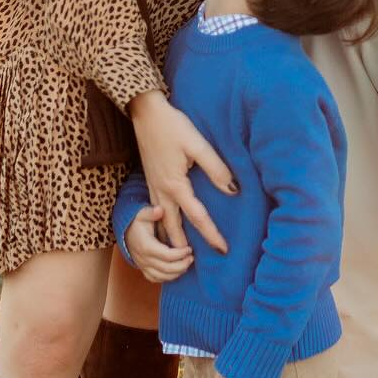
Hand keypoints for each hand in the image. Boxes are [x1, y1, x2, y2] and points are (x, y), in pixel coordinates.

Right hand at [125, 204, 195, 283]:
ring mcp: (143, 265)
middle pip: (166, 268)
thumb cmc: (137, 222)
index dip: (180, 254)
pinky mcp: (143, 269)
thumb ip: (151, 212)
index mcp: (146, 246)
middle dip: (182, 265)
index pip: (166, 255)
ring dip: (177, 273)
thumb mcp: (142, 213)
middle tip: (192, 257)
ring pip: (162, 276)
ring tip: (187, 264)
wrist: (125, 232)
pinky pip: (155, 279)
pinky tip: (177, 271)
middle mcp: (144, 259)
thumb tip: (159, 210)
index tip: (189, 249)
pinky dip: (167, 278)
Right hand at [129, 90, 231, 254]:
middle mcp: (161, 192)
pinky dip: (161, 227)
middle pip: (173, 229)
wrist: (145, 113)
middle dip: (183, 249)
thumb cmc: (173, 126)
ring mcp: (153, 189)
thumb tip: (233, 190)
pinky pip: (155, 213)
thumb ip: (216, 169)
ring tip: (179, 256)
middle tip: (195, 265)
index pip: (198, 217)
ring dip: (170, 241)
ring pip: (161, 223)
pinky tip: (164, 229)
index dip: (211, 234)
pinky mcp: (150, 182)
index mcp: (175, 186)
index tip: (223, 249)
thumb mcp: (198, 145)